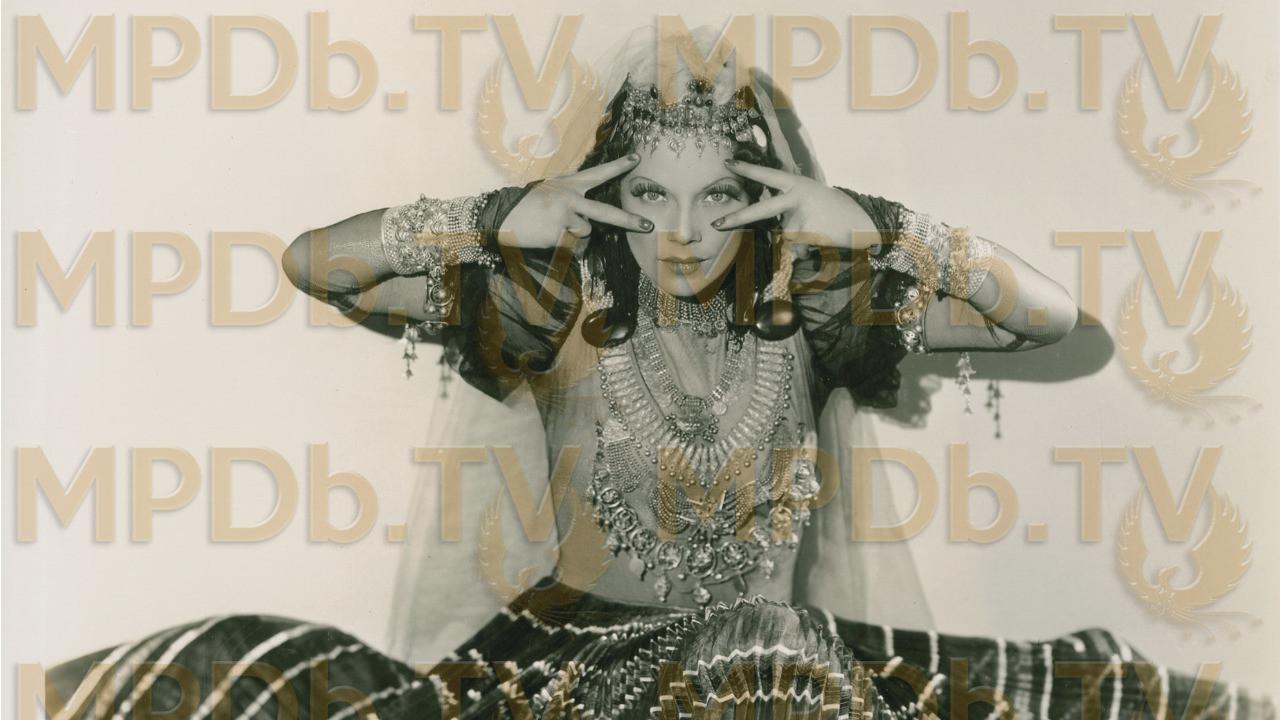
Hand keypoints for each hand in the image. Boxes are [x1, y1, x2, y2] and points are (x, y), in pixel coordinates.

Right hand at [498, 154, 653, 248]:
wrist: (501, 216)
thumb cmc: (526, 206)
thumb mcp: (549, 190)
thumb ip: (571, 194)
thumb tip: (590, 216)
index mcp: (569, 184)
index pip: (598, 173)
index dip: (619, 166)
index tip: (637, 158)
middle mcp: (570, 197)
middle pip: (606, 212)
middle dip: (629, 220)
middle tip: (649, 226)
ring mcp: (565, 216)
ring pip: (586, 233)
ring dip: (575, 236)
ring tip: (553, 229)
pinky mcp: (559, 233)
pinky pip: (573, 246)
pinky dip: (565, 246)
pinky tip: (549, 238)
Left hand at [711, 159, 877, 249]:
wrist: (866, 224)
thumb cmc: (836, 211)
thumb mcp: (813, 197)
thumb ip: (789, 206)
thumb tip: (770, 226)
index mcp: (798, 184)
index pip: (768, 175)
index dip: (748, 169)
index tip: (727, 162)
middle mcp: (797, 197)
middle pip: (761, 211)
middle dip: (736, 219)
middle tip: (716, 225)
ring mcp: (801, 217)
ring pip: (785, 237)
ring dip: (798, 241)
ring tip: (820, 233)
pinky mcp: (808, 236)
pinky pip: (795, 251)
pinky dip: (805, 252)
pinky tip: (822, 243)